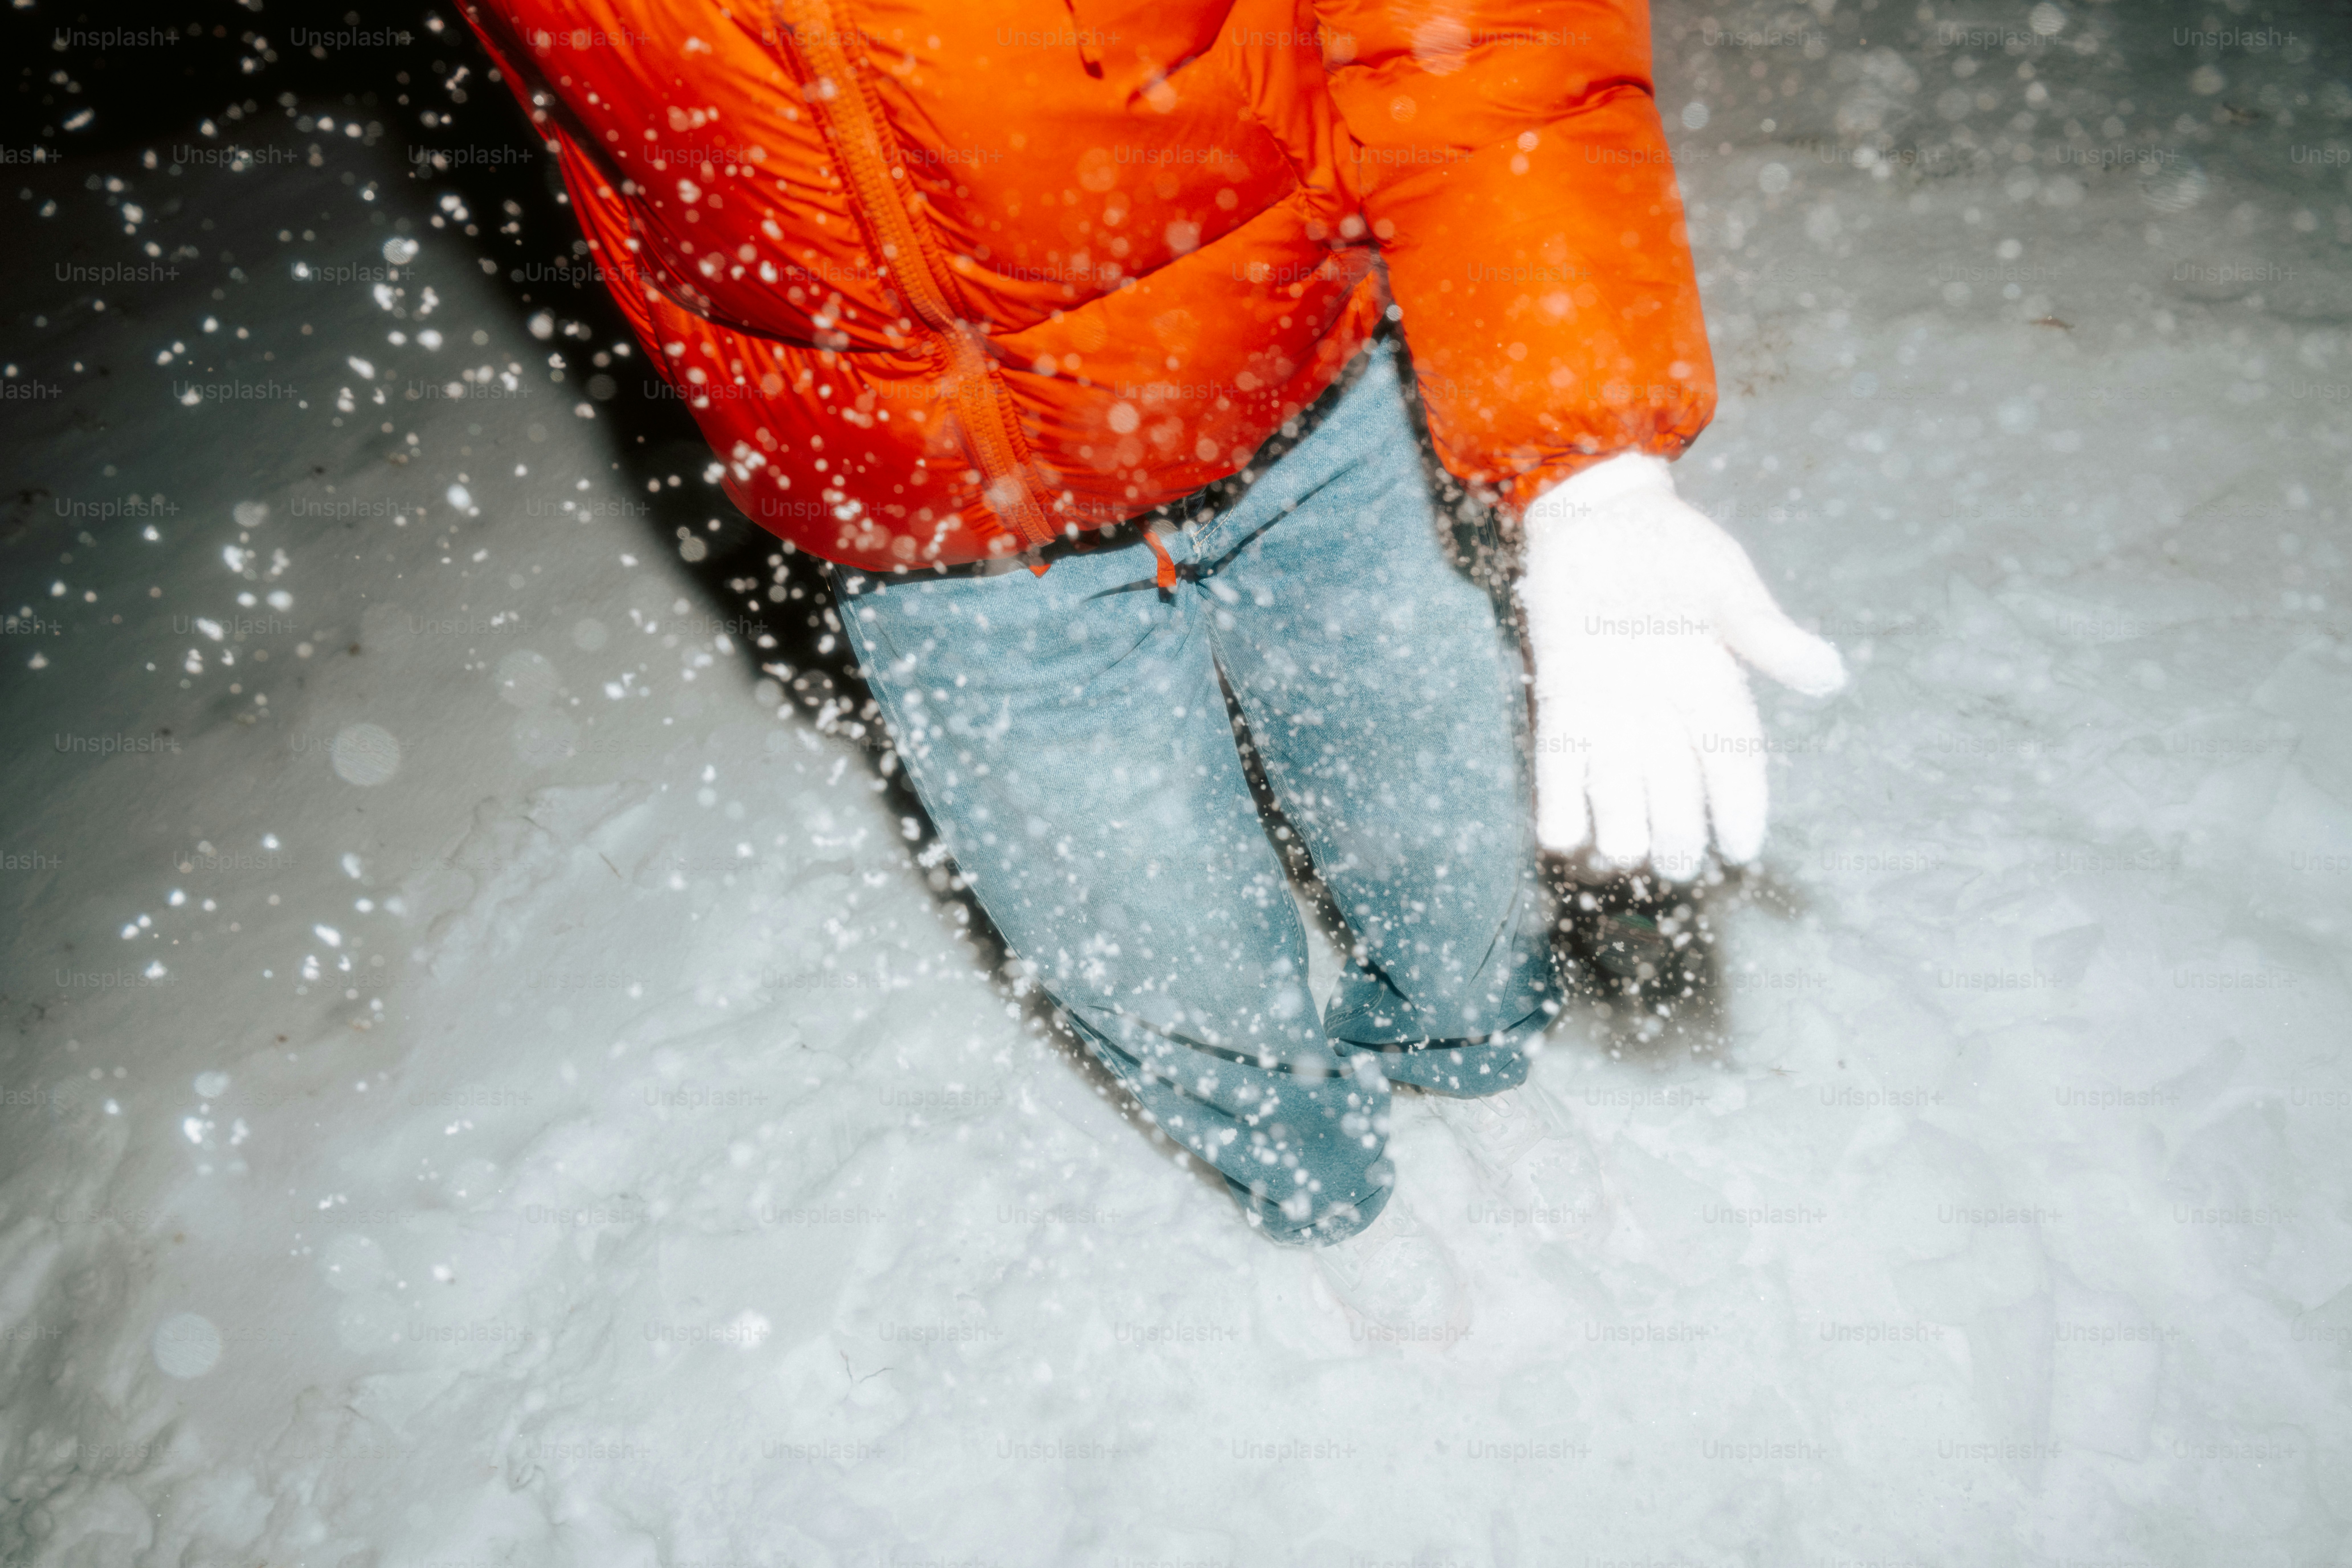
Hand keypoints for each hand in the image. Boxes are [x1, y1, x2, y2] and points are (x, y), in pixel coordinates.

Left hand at [1515, 453, 1844, 879]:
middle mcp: (1663, 712)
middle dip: (1675, 829)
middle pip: (1674, 787)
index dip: (1740, 807)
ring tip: (1621, 855)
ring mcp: (1610, 711)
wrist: (1596, 515)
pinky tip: (1559, 838)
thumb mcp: (1724, 583)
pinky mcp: (1562, 702)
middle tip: (1676, 864)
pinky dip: (1559, 801)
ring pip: (1618, 787)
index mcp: (1712, 687)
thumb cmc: (1670, 544)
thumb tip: (1828, 675)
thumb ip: (1764, 633)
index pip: (1734, 761)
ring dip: (1618, 824)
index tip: (1743, 850)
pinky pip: (1560, 763)